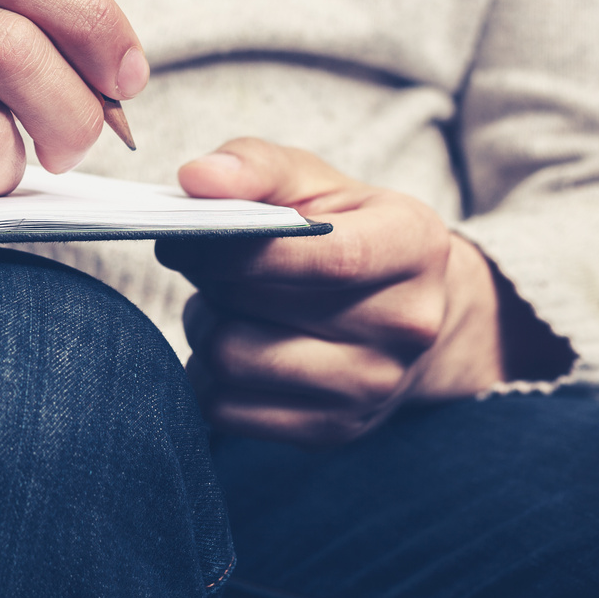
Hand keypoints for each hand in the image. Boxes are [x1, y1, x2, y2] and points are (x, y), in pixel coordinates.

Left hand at [156, 139, 537, 446]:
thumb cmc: (347, 230)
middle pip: (261, 309)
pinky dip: (209, 375)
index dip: (239, 248)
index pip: (325, 257)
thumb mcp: (313, 181)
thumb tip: (196, 179)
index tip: (184, 238)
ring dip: (206, 326)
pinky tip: (233, 342)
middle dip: (212, 279)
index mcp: (414, 245)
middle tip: (206, 261)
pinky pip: (226, 410)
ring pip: (234, 362)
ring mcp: (373, 387)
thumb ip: (253, 166)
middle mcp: (407, 324)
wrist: (408, 311)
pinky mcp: (332, 431)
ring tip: (222, 303)